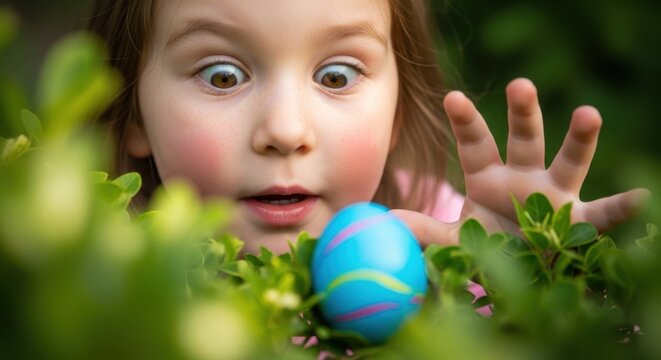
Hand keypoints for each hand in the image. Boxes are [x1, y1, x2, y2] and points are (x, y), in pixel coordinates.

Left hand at [393, 78, 649, 246]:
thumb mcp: (453, 240)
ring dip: (579, 138)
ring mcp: (555, 195)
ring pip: (568, 161)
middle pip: (524, 138)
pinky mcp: (579, 221)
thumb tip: (385, 222)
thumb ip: (425, 231)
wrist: (517, 270)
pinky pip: (603, 214)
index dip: (466, 120)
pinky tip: (641, 197)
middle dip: (524, 112)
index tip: (452, 97)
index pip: (474, 142)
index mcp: (486, 176)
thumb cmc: (484, 244)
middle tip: (521, 85)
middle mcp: (523, 177)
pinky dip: (620, 207)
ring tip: (588, 113)